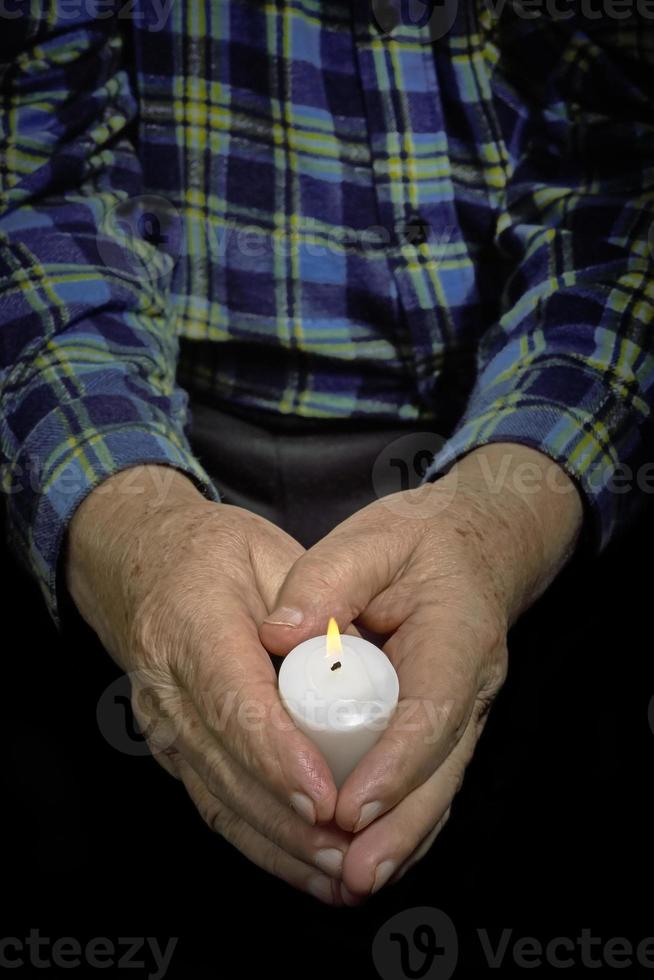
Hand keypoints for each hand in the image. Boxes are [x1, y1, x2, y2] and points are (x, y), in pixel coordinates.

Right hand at [66, 465, 350, 903]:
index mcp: (190, 623)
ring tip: (336, 873)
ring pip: (216, 797)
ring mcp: (162, 722)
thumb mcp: (269, 552)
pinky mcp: (172, 746)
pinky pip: (211, 801)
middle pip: (224, 766)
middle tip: (349, 852)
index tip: (324, 794)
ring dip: (276, 844)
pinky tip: (301, 865)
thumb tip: (362, 666)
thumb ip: (315, 606)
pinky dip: (257, 839)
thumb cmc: (210, 551)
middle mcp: (166, 683)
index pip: (232, 700)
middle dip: (287, 820)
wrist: (135, 560)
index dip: (277, 754)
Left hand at [260, 444, 582, 901]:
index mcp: (457, 635)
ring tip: (352, 880)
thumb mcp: (372, 540)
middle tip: (353, 871)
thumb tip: (278, 633)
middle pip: (442, 769)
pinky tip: (368, 855)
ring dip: (400, 838)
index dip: (394, 764)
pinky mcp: (445, 725)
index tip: (350, 805)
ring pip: (439, 787)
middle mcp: (470, 684)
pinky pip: (429, 782)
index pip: (431, 710)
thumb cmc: (420, 543)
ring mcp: (464, 711)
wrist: (473, 547)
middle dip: (399, 826)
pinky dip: (402, 823)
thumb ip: (327, 579)